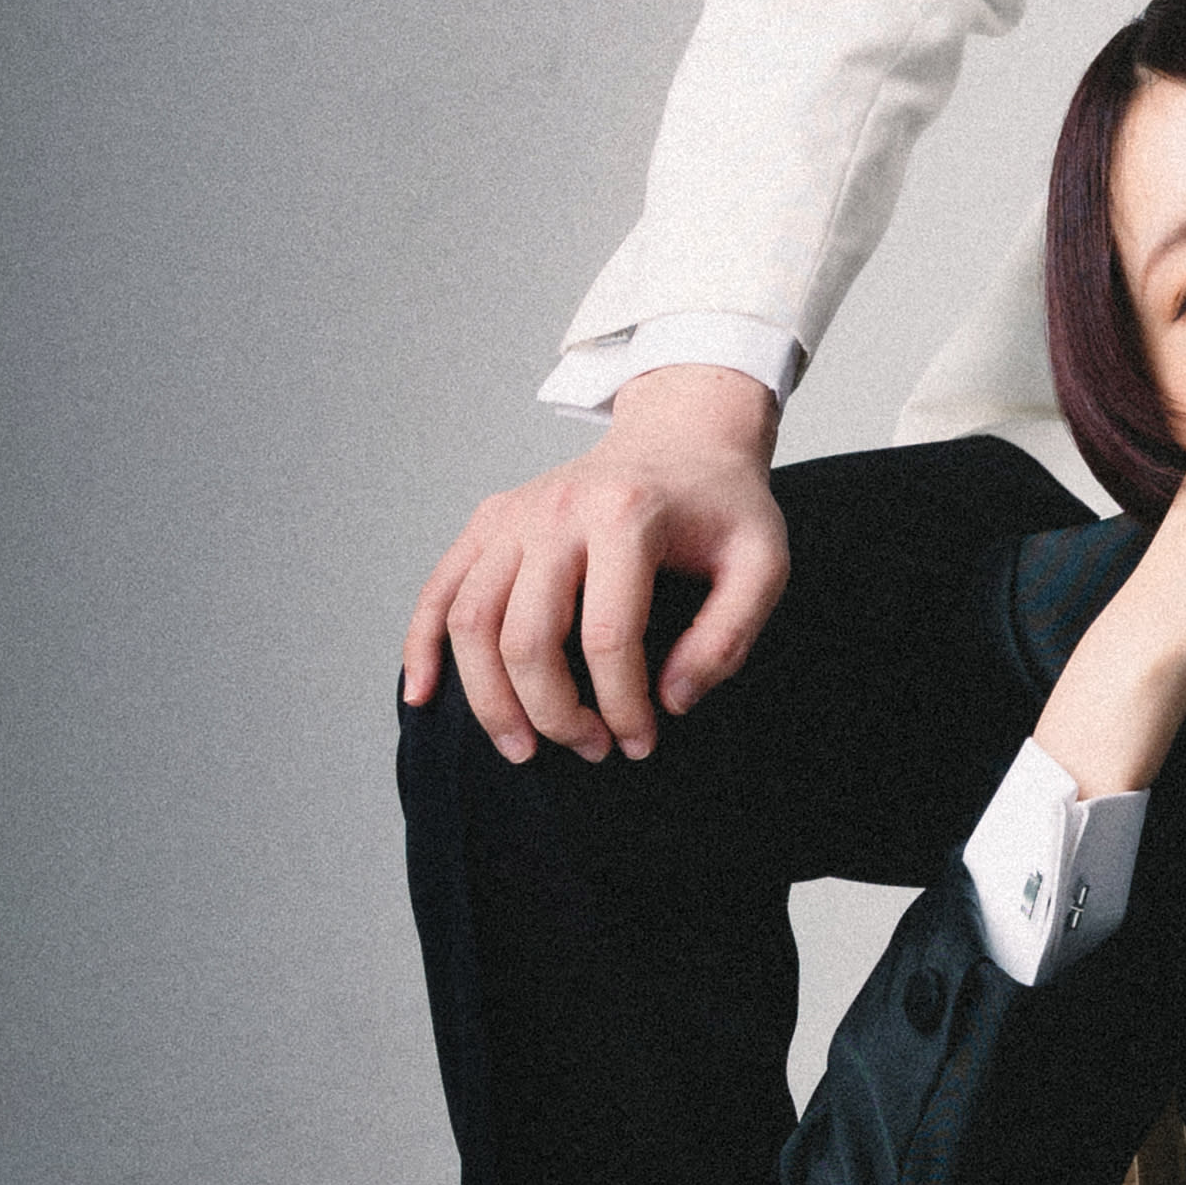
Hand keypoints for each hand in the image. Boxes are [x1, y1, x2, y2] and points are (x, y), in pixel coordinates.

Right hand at [399, 362, 786, 764]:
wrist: (684, 434)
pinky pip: (440, 588)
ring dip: (488, 699)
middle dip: (554, 713)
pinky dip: (422, 644)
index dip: (622, 706)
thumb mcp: (763, 564)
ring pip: (471, 621)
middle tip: (591, 750)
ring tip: (521, 747)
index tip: (640, 742)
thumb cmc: (723, 506)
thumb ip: (728, 636)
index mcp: (625, 517)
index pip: (608, 638)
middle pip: (527, 637)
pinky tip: (425, 694)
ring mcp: (515, 514)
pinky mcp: (491, 519)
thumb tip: (672, 701)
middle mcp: (558, 510)